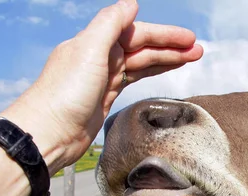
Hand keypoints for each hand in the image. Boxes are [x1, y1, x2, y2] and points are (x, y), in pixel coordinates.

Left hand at [0, 0, 202, 174]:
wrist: (49, 131)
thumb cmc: (65, 92)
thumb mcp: (88, 49)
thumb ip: (110, 23)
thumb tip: (131, 3)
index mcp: (96, 41)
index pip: (138, 32)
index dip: (165, 35)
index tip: (189, 39)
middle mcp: (100, 56)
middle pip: (143, 47)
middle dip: (171, 47)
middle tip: (197, 51)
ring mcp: (103, 77)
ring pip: (142, 63)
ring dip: (166, 59)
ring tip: (190, 59)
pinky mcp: (106, 97)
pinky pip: (134, 78)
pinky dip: (151, 73)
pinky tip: (163, 70)